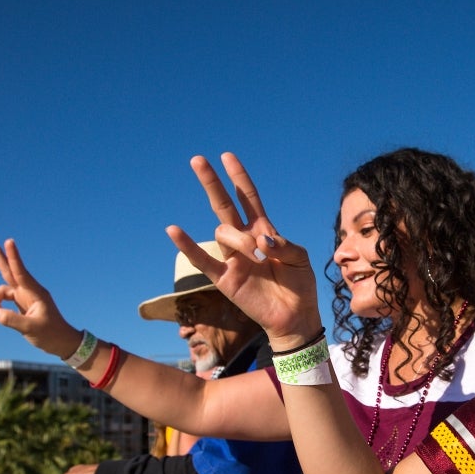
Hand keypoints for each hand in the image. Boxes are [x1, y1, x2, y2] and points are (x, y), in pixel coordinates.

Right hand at [0, 236, 83, 358]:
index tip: (9, 241)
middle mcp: (28, 291)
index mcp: (35, 293)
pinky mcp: (21, 306)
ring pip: (2, 291)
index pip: (20, 272)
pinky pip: (4, 301)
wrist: (61, 342)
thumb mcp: (31, 328)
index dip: (14, 257)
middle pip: (10, 270)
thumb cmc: (51, 334)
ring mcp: (24, 298)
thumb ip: (11, 320)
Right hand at [167, 153, 323, 349]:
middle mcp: (245, 240)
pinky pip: (203, 260)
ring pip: (224, 234)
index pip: (248, 198)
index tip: (227, 156)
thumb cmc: (300, 286)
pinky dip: (188, 246)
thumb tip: (261, 240)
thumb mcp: (300, 259)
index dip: (238, 177)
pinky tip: (174, 230)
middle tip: (197, 159)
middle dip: (212, 183)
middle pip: (224, 205)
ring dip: (239, 240)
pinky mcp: (225, 278)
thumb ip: (283, 245)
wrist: (295, 317)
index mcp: (264, 231)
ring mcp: (232, 258)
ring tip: (258, 256)